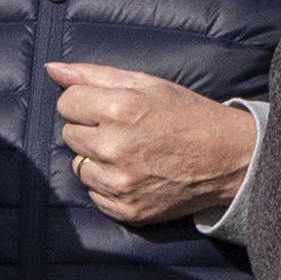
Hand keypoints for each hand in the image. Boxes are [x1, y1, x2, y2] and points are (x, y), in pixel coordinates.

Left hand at [47, 63, 253, 224]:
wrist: (228, 158)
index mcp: (119, 110)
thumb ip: (93, 75)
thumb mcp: (146, 83)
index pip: (67, 103)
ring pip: (79, 166)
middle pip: (69, 134)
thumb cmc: (186, 114)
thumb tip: (52, 69)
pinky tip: (135, 174)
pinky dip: (108, 185)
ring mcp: (120, 183)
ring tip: (131, 152)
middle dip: (90, 129)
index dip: (85, 102)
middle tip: (124, 129)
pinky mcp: (127, 210)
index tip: (107, 106)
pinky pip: (95, 194)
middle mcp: (115, 148)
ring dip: (96, 160)